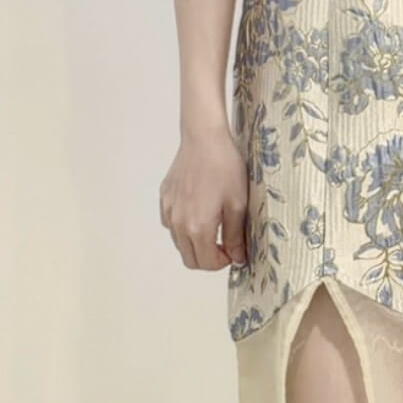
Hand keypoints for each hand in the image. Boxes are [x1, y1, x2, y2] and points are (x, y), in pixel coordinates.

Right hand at [159, 122, 248, 270]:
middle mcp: (178, 223)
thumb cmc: (225, 168)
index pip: (206, 263)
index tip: (233, 252)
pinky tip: (199, 211)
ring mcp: (168, 211)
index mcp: (197, 227)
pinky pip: (172, 225)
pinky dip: (184, 227)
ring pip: (179, 243)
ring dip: (196, 244)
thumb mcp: (237, 204)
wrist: (203, 139)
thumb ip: (235, 236)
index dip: (222, 263)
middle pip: (190, 258)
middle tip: (225, 244)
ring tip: (213, 226)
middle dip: (208, 258)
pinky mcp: (164, 199)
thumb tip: (237, 258)